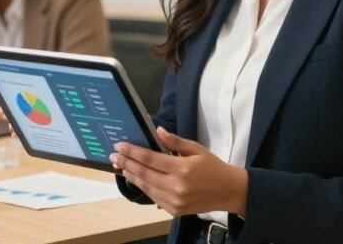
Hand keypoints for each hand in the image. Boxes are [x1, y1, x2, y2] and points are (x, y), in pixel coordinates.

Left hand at [109, 127, 247, 216]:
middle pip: (144, 173)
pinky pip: (154, 197)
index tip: (119, 145)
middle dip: (126, 163)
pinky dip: (143, 187)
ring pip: (146, 187)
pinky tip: (136, 179)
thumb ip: (175, 142)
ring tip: (121, 166)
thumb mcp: (197, 149)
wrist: (229, 191)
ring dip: (131, 176)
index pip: (150, 159)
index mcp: (182, 169)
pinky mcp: (174, 210)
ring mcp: (175, 200)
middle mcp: (176, 186)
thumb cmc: (213, 167)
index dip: (132, 152)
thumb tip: (158, 131)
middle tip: (114, 155)